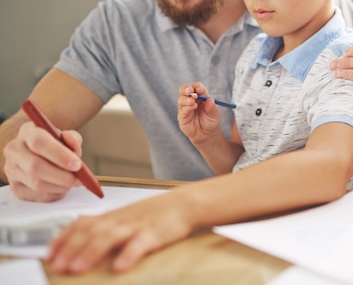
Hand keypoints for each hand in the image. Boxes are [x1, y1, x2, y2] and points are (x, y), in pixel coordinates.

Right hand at [3, 121, 82, 201]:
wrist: (36, 154)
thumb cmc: (53, 145)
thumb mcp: (64, 137)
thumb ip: (72, 138)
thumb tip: (74, 143)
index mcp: (27, 132)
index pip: (38, 142)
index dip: (59, 154)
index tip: (77, 164)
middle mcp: (14, 151)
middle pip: (35, 166)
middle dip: (62, 175)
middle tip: (79, 179)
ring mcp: (12, 171)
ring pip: (37, 184)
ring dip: (60, 186)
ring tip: (73, 182)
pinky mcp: (16, 188)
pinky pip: (38, 196)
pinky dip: (55, 194)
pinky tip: (63, 187)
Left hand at [47, 191, 193, 273]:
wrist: (184, 204)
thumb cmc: (154, 213)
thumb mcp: (125, 214)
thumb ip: (102, 221)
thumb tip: (77, 224)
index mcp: (112, 216)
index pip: (81, 225)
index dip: (63, 240)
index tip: (49, 255)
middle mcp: (120, 219)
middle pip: (91, 232)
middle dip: (71, 249)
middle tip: (58, 266)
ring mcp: (137, 225)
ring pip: (110, 236)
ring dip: (91, 252)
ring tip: (78, 268)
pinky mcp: (154, 233)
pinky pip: (140, 244)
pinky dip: (129, 254)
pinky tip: (120, 267)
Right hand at [177, 82, 221, 147]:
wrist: (206, 134)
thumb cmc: (211, 121)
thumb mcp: (215, 114)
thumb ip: (212, 107)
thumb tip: (210, 99)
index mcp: (200, 95)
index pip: (197, 87)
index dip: (198, 87)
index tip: (201, 90)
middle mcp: (191, 99)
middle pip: (185, 89)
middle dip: (186, 89)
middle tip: (190, 91)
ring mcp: (185, 107)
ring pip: (181, 99)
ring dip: (186, 99)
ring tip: (192, 102)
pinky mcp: (182, 115)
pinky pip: (182, 110)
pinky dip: (186, 108)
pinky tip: (191, 108)